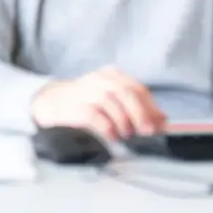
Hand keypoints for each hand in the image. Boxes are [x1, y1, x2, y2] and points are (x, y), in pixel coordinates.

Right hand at [30, 66, 166, 140]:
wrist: (50, 102)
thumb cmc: (85, 102)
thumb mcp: (111, 99)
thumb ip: (135, 107)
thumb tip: (162, 120)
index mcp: (111, 75)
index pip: (136, 88)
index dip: (150, 107)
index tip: (159, 124)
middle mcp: (99, 80)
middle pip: (125, 92)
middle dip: (140, 113)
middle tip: (147, 131)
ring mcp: (85, 91)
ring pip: (110, 102)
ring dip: (124, 121)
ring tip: (127, 135)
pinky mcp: (74, 105)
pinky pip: (94, 115)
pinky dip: (107, 127)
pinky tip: (112, 136)